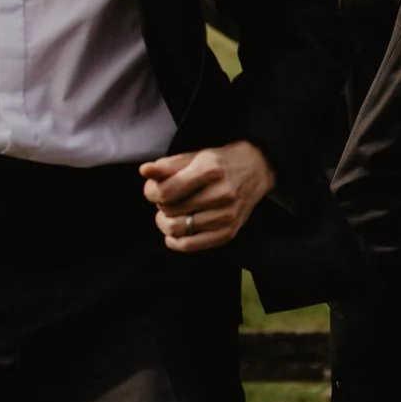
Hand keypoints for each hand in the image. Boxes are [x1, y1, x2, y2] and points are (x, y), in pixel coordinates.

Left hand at [140, 139, 275, 254]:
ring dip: (166, 222)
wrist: (256, 170)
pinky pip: (190, 245)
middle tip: (168, 199)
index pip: (165, 192)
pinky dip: (175, 241)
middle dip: (161, 205)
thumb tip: (144, 170)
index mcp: (210, 170)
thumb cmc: (219, 163)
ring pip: (176, 229)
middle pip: (169, 211)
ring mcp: (227, 215)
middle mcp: (221, 193)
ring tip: (171, 213)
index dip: (151, 192)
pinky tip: (175, 232)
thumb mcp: (194, 156)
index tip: (154, 190)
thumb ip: (167, 165)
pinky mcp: (229, 232)